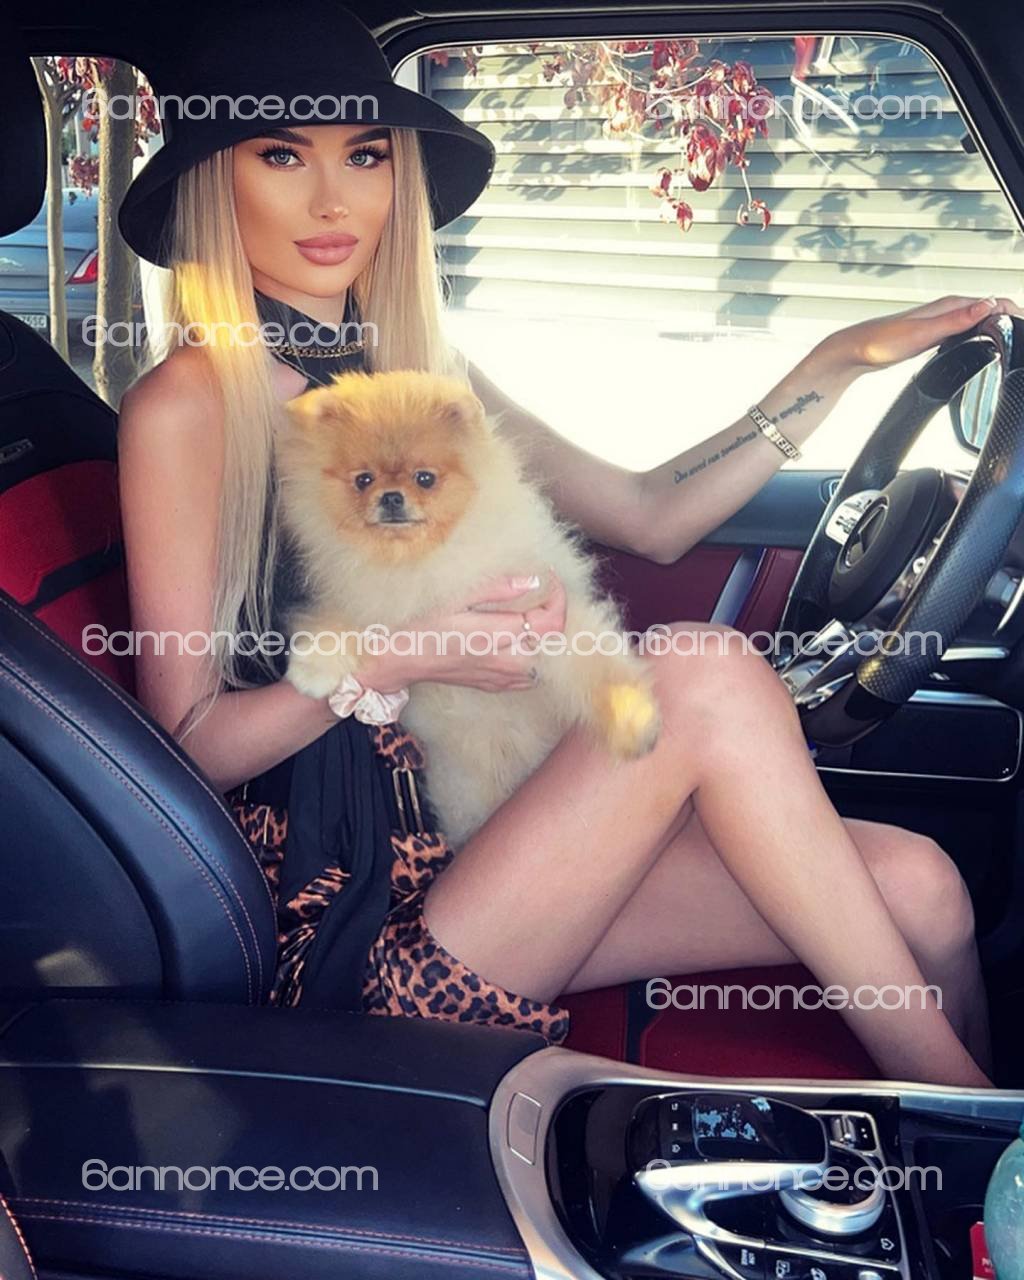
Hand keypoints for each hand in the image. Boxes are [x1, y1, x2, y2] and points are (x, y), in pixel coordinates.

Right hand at [354, 570, 567, 693]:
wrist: (403, 660)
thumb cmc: (425, 625)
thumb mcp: (457, 597)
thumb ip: (499, 589)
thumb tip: (533, 580)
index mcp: (499, 636)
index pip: (551, 621)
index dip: (558, 597)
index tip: (550, 579)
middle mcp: (507, 661)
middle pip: (553, 639)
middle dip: (553, 611)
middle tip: (542, 591)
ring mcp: (504, 677)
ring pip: (545, 657)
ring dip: (545, 634)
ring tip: (532, 611)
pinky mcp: (497, 686)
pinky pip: (531, 673)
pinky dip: (534, 653)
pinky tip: (519, 637)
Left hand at [818, 295, 1023, 375]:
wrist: (855, 351)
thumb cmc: (882, 342)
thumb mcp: (924, 333)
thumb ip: (957, 320)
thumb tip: (988, 305)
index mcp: (950, 306)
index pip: (995, 302)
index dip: (1014, 313)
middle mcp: (947, 310)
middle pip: (990, 310)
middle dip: (1010, 319)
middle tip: (1022, 337)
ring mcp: (940, 322)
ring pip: (978, 320)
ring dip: (995, 326)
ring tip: (1010, 340)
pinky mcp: (933, 334)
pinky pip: (964, 331)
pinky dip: (978, 336)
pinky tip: (980, 348)